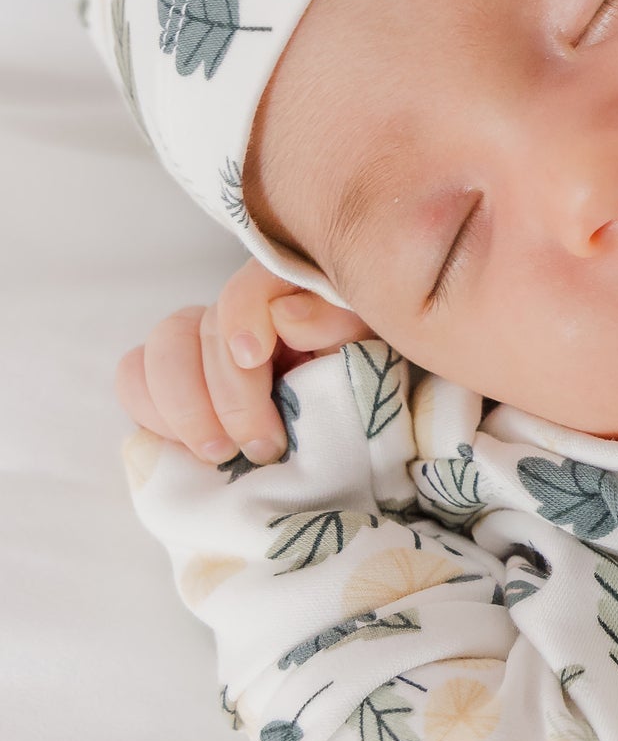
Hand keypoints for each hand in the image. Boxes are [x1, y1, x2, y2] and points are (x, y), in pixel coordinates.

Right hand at [115, 254, 372, 465]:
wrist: (335, 433)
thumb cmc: (352, 384)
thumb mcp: (361, 349)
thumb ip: (334, 323)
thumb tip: (285, 315)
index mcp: (282, 295)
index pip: (243, 287)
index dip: (240, 317)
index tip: (255, 358)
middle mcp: (230, 315)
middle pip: (191, 329)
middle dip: (223, 393)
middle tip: (262, 445)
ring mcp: (194, 347)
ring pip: (155, 352)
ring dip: (182, 408)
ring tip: (220, 453)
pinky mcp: (167, 385)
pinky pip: (133, 380)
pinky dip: (152, 412)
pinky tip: (190, 445)